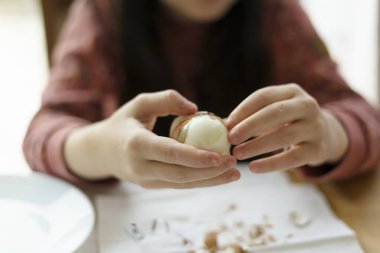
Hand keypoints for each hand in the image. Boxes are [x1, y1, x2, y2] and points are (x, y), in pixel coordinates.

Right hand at [65, 90, 238, 187]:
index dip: (195, 157)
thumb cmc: (124, 122)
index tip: (220, 155)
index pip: (169, 153)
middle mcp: (140, 167)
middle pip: (180, 174)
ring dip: (210, 181)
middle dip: (210, 172)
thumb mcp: (140, 103)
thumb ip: (166, 100)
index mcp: (135, 144)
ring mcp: (146, 180)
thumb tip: (195, 109)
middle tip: (235, 163)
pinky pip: (179, 184)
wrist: (101, 151)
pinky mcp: (152, 186)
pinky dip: (201, 181)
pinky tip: (219, 174)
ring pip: (182, 184)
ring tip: (235, 173)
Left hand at [226, 84, 347, 172]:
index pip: (264, 96)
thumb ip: (250, 117)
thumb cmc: (286, 122)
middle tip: (230, 138)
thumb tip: (220, 125)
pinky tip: (254, 168)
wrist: (323, 135)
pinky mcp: (317, 149)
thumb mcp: (272, 113)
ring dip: (257, 146)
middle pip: (275, 113)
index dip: (244, 109)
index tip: (226, 123)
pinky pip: (293, 158)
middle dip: (250, 126)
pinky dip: (272, 164)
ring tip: (237, 154)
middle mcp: (307, 105)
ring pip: (284, 135)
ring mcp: (315, 126)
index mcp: (292, 91)